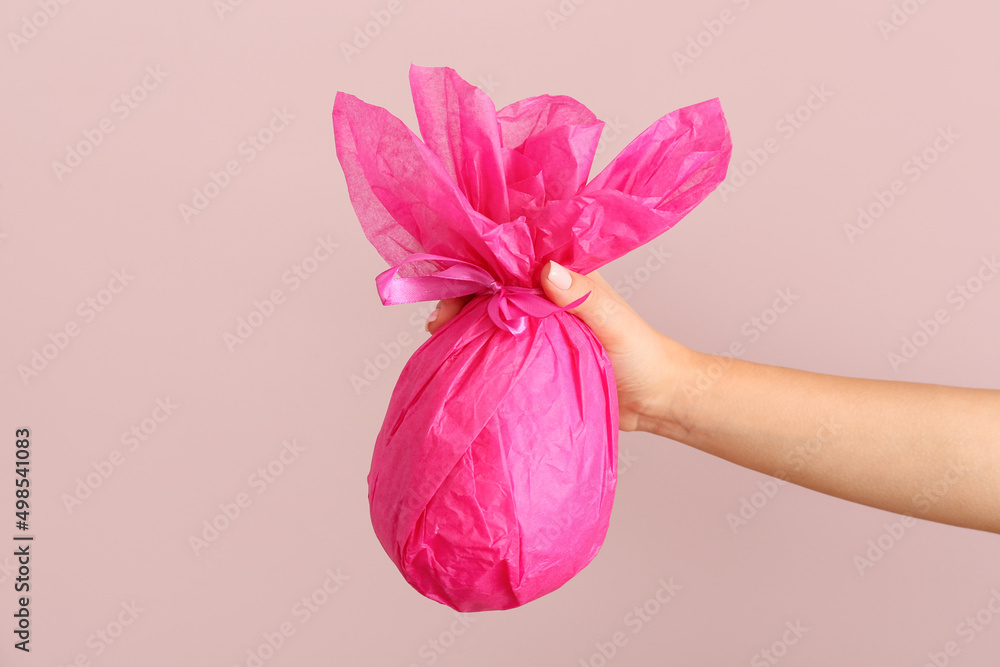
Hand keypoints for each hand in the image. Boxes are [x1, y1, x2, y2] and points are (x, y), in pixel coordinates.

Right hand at [425, 260, 695, 431]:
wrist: (655, 399)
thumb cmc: (641, 354)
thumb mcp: (612, 322)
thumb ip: (582, 296)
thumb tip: (546, 270)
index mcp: (564, 274)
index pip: (512, 258)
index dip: (480, 266)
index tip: (456, 286)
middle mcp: (545, 294)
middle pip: (493, 285)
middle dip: (462, 296)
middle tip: (439, 321)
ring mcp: (536, 324)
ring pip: (491, 313)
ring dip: (464, 322)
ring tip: (439, 337)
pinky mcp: (534, 353)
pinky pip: (498, 343)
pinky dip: (476, 346)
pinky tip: (457, 356)